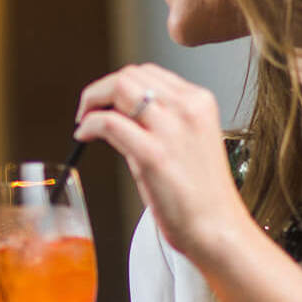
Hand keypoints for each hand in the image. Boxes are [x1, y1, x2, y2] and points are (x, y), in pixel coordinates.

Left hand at [74, 64, 252, 258]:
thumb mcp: (186, 142)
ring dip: (91, 102)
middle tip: (87, 111)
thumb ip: (160, 121)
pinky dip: (88, 126)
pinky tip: (84, 137)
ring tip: (83, 123)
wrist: (218, 230)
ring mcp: (172, 129)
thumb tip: (119, 112)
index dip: (118, 84)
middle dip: (100, 90)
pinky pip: (108, 123)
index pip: (148, 72)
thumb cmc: (201, 195)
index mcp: (199, 102)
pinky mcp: (154, 154)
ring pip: (118, 88)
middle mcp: (188, 108)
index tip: (104, 102)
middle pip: (129, 75)